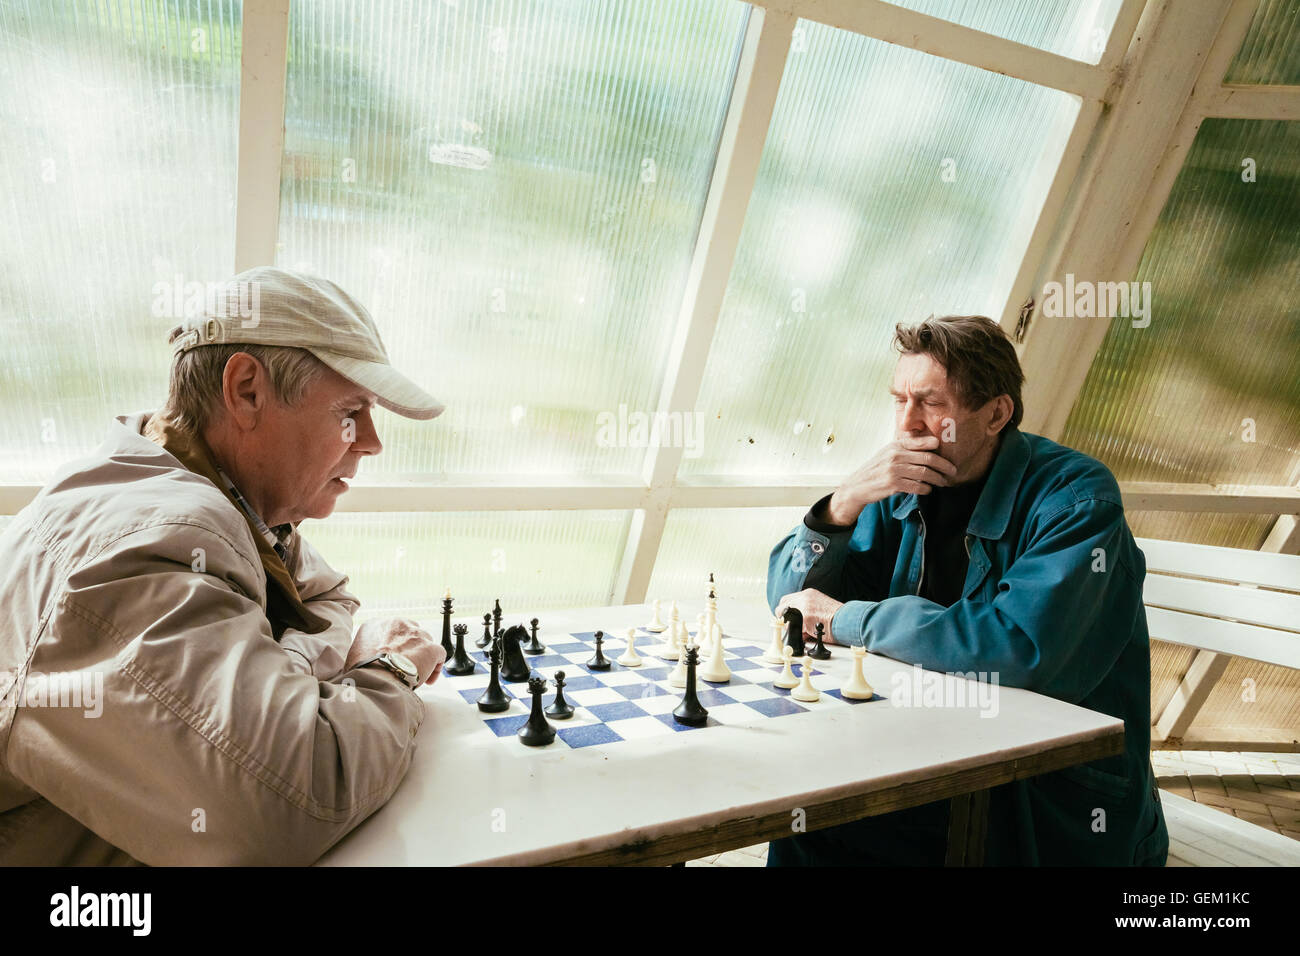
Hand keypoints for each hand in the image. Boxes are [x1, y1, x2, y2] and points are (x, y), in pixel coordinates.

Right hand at [345, 617, 445, 685]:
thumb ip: (362, 652)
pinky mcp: (430, 648)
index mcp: (377, 624)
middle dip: (411, 649)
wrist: (374, 678)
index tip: (393, 659)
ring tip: (416, 674)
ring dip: (423, 657)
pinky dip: (436, 668)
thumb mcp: (353, 656)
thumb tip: (361, 664)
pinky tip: (428, 680)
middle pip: (411, 633)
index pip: (392, 631)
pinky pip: (439, 654)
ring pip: (426, 643)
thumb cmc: (361, 672)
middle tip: (406, 666)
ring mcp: (416, 634)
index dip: (395, 647)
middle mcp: (398, 624)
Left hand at [774, 589, 844, 644]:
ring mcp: (804, 606)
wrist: (848, 620)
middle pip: (782, 606)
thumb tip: (797, 620)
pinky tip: (809, 635)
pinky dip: (800, 634)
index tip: (787, 618)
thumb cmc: (838, 617)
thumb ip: (807, 609)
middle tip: (790, 626)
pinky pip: (796, 627)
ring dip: (793, 627)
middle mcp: (805, 597)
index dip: (785, 610)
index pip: (787, 599)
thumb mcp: (821, 606)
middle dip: (784, 618)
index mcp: (809, 594)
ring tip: (804, 632)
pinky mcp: (806, 616)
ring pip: (787, 618)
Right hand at [826, 434, 956, 524]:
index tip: (948, 454)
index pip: (922, 443)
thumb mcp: (887, 453)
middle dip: (944, 466)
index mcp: (896, 445)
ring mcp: (894, 470)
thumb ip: (905, 447)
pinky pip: (917, 486)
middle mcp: (895, 455)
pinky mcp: (893, 484)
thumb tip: (930, 443)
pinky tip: (928, 490)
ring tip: (943, 482)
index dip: (938, 447)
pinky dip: (926, 489)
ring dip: (938, 479)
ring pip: (925, 474)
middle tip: (953, 471)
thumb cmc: (876, 469)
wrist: (857, 486)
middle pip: (928, 459)